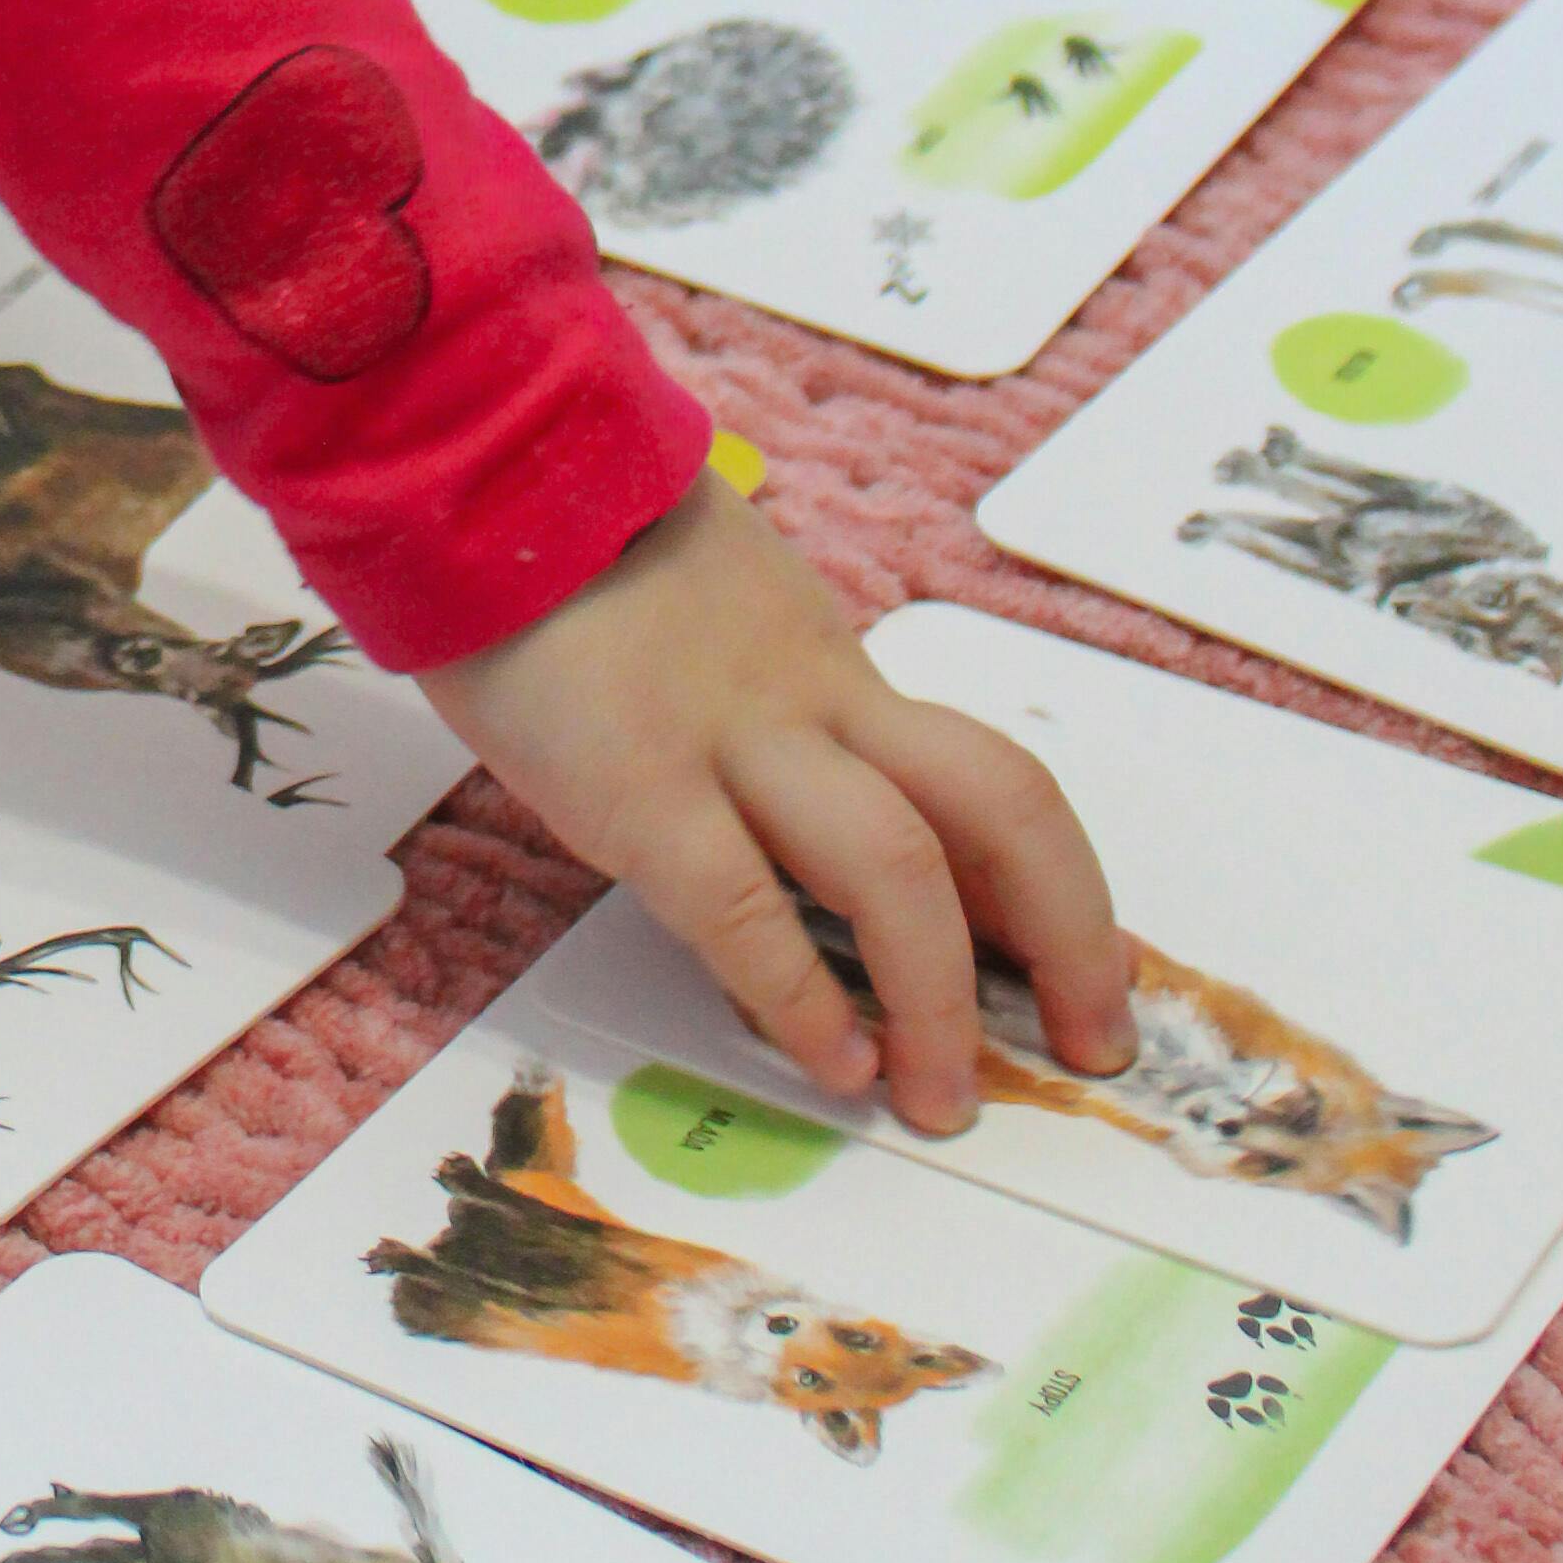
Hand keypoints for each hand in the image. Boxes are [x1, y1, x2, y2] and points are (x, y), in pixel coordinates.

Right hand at [420, 475, 1130, 1134]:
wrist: (470, 469)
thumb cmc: (557, 545)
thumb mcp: (698, 605)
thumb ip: (756, 700)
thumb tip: (791, 818)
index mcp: (824, 660)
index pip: (981, 776)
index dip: (1055, 887)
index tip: (1082, 968)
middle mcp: (810, 694)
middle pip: (999, 805)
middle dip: (1070, 934)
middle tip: (1092, 1039)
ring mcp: (732, 734)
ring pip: (897, 864)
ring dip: (941, 998)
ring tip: (946, 1093)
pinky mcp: (636, 781)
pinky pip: (743, 908)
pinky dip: (800, 1001)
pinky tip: (834, 1064)